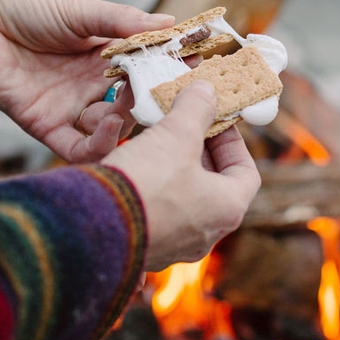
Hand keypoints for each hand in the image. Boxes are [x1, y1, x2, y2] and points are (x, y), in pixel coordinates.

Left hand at [0, 0, 173, 162]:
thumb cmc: (27, 6)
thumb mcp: (82, 10)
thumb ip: (122, 22)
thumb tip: (171, 22)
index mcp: (101, 56)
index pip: (144, 67)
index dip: (168, 66)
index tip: (196, 61)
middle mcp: (90, 85)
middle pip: (132, 102)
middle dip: (153, 99)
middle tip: (173, 91)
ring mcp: (69, 107)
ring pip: (111, 129)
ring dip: (129, 121)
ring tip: (136, 102)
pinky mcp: (46, 125)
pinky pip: (78, 148)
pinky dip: (99, 145)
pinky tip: (113, 126)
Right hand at [101, 81, 260, 271]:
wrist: (93, 226)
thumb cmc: (146, 181)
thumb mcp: (175, 134)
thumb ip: (196, 108)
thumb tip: (206, 91)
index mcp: (226, 209)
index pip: (247, 172)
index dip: (233, 141)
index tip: (214, 121)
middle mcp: (206, 234)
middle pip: (214, 186)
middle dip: (200, 153)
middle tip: (184, 127)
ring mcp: (175, 246)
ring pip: (184, 201)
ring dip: (175, 171)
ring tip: (157, 144)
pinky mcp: (145, 248)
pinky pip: (157, 214)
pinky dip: (153, 190)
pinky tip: (135, 170)